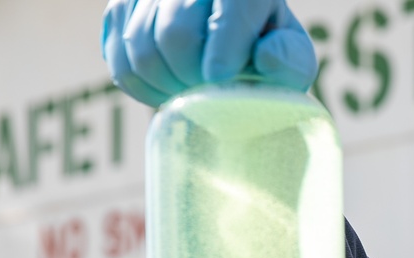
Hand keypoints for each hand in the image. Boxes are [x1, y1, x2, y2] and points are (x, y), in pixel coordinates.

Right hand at [102, 0, 317, 106]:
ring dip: (167, 85)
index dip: (223, 53)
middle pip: (175, 34)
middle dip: (193, 77)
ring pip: (142, 47)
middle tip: (209, 91)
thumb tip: (266, 57)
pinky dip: (143, 87)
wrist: (232, 43)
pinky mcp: (122, 8)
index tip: (220, 80)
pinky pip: (119, 59)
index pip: (229, 11)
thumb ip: (289, 61)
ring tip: (192, 91)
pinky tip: (168, 89)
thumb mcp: (294, 59)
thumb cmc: (268, 53)